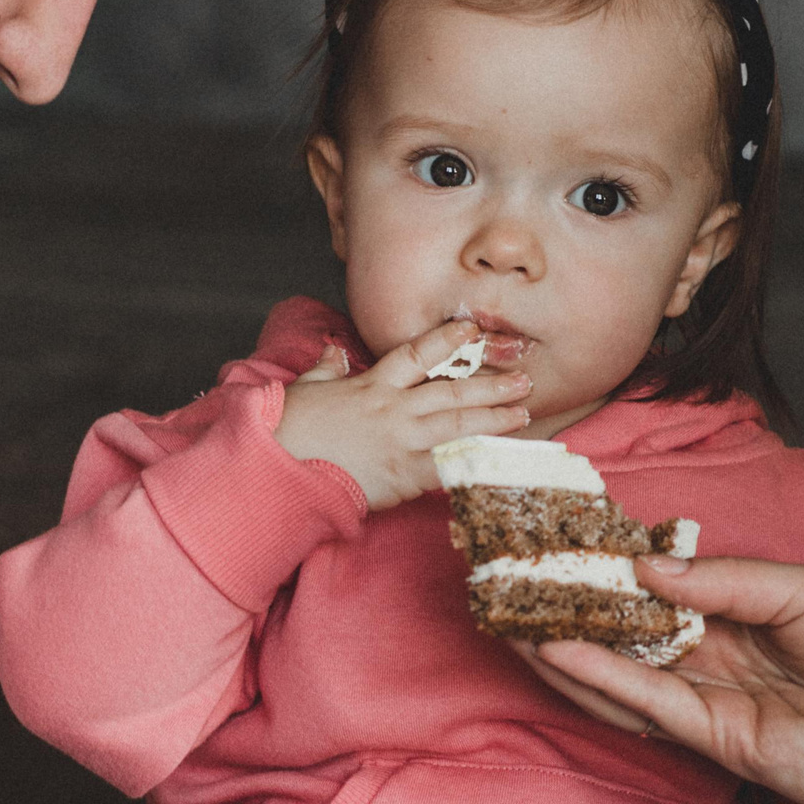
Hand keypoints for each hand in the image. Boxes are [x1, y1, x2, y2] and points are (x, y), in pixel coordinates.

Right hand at [274, 319, 530, 508]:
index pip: (416, 354)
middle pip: (451, 390)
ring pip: (457, 425)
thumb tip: (334, 353)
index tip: (473, 329)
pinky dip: (475, 462)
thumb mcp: (306, 389)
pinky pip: (448, 467)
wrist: (279, 468)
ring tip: (523, 413)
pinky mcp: (402, 474)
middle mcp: (392, 409)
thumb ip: (326, 370)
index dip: (447, 340)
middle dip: (490, 384)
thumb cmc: (288, 430)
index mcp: (371, 385)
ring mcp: (401, 441)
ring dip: (494, 419)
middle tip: (523, 379)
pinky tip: (499, 459)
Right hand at [524, 556, 803, 803]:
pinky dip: (600, 677)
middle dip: (577, 604)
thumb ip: (727, 580)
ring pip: (625, 667)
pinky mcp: (715, 737)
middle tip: (515, 578)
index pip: (667, 583)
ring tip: (512, 616)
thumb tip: (649, 570)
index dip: (617, 564)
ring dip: (569, 644)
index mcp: (749, 609)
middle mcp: (722, 652)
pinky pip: (646, 702)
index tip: (565, 538)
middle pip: (634, 625)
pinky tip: (558, 651)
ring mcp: (714, 697)